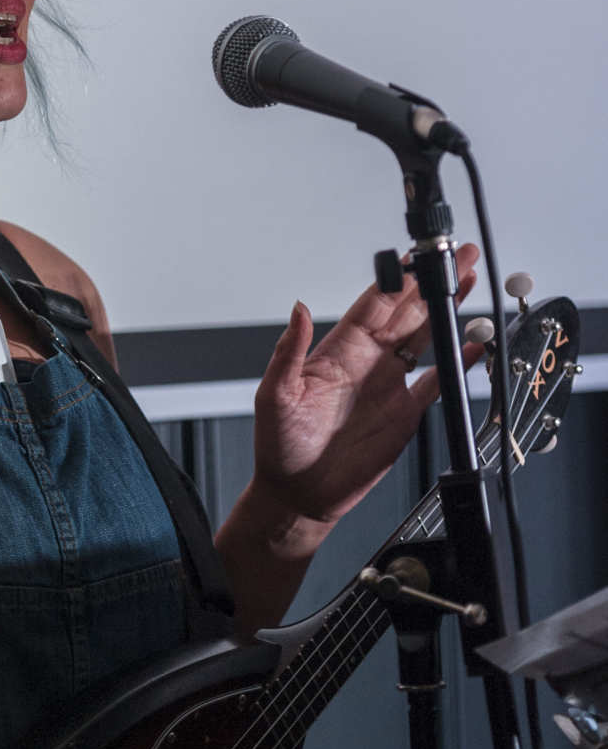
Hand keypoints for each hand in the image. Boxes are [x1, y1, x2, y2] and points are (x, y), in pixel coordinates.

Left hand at [250, 245, 482, 528]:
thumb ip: (288, 352)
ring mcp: (387, 385)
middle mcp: (366, 362)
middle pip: (406, 313)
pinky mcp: (404, 412)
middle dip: (431, 284)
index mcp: (337, 353)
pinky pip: (435, 381)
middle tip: (457, 256)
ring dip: (446, 310)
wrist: (298, 492)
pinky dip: (456, 363)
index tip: (414, 258)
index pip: (372, 307)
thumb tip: (298, 309)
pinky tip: (473, 344)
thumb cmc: (279, 446)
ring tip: (468, 282)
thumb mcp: (275, 396)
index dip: (395, 281)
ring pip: (424, 337)